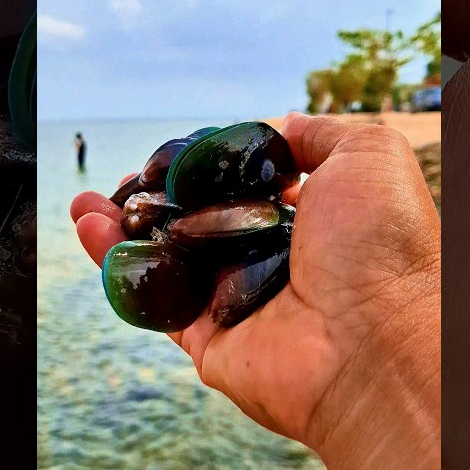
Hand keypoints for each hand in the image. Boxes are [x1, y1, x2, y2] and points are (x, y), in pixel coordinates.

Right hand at [71, 113, 441, 469]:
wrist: (374, 343)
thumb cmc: (381, 247)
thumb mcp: (369, 156)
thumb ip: (318, 133)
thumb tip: (277, 127)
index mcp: (316, 222)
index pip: (249, 187)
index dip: (209, 167)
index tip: (178, 153)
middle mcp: (276, 262)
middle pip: (202, 222)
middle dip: (157, 197)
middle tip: (127, 179)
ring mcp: (240, 303)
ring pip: (171, 260)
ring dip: (125, 227)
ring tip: (88, 202)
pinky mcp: (209, 342)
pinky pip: (155, 300)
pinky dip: (116, 265)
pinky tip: (90, 228)